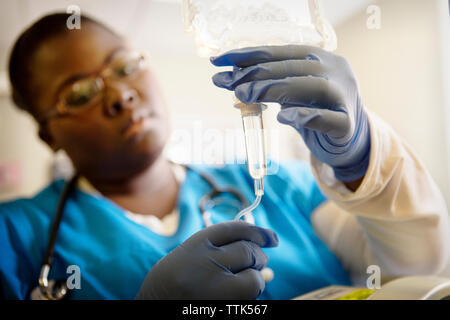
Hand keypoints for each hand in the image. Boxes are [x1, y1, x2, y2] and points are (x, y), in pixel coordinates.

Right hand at [135, 221, 277, 299]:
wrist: (154, 306)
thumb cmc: (172, 284)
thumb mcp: (189, 258)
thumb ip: (221, 253)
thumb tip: (269, 270)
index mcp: (195, 244)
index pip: (234, 229)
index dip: (257, 231)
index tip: (272, 237)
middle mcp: (205, 262)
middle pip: (247, 250)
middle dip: (258, 255)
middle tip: (258, 262)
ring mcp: (215, 286)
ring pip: (254, 274)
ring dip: (256, 276)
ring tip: (246, 280)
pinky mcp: (224, 304)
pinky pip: (250, 294)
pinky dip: (252, 293)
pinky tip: (240, 293)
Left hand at [211, 45, 370, 181]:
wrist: (349, 139)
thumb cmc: (316, 110)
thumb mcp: (292, 94)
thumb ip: (271, 85)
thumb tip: (233, 80)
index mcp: (320, 58)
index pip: (281, 51)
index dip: (248, 54)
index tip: (218, 60)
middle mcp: (335, 71)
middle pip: (294, 67)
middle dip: (256, 73)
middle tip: (227, 82)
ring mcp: (345, 96)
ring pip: (313, 87)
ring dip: (275, 90)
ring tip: (245, 96)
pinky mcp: (347, 125)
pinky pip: (328, 118)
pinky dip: (305, 116)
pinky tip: (283, 117)